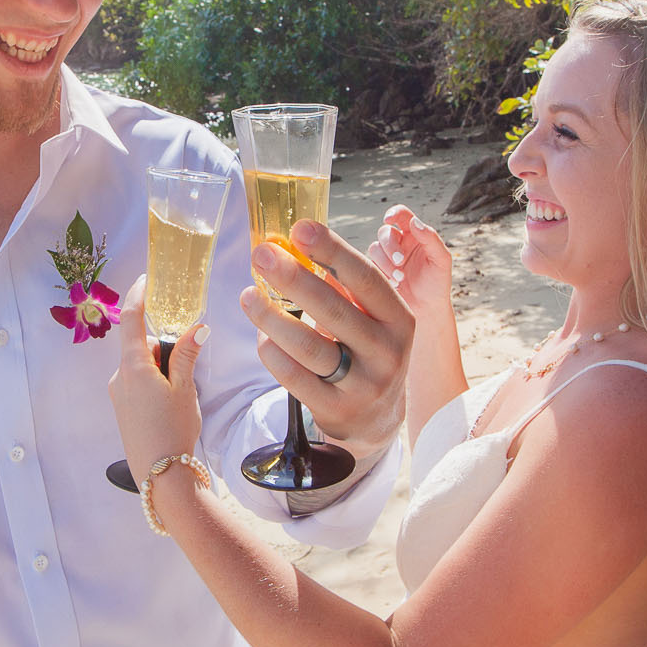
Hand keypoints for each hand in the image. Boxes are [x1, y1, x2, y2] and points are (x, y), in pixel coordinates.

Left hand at [108, 276, 205, 474]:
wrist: (160, 475)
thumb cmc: (173, 429)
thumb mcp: (185, 388)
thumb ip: (187, 354)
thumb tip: (197, 326)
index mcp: (133, 366)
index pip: (131, 319)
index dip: (138, 296)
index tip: (145, 280)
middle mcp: (120, 376)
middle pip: (141, 345)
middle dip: (164, 348)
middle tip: (186, 370)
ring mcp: (119, 394)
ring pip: (141, 365)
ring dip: (161, 368)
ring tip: (180, 395)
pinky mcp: (123, 408)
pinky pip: (138, 383)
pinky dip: (154, 383)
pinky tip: (169, 406)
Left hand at [240, 219, 412, 458]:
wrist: (376, 419)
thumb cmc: (365, 352)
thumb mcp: (372, 320)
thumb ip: (342, 287)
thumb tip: (291, 243)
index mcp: (399, 318)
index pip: (365, 278)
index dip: (332, 251)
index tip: (300, 227)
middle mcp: (387, 351)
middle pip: (335, 311)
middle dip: (294, 279)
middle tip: (262, 255)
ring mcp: (363, 384)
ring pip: (311, 348)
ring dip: (273, 318)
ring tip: (248, 296)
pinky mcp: (337, 409)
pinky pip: (295, 378)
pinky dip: (273, 353)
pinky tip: (261, 336)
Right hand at [368, 205, 452, 321]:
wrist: (427, 310)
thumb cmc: (437, 283)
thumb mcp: (441, 260)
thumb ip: (431, 239)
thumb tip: (415, 222)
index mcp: (414, 234)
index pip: (401, 215)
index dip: (393, 213)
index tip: (389, 219)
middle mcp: (398, 243)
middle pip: (385, 233)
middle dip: (390, 246)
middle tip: (400, 262)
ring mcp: (385, 258)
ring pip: (374, 248)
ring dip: (385, 262)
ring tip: (399, 279)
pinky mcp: (376, 272)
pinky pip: (368, 265)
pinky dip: (380, 273)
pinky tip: (393, 285)